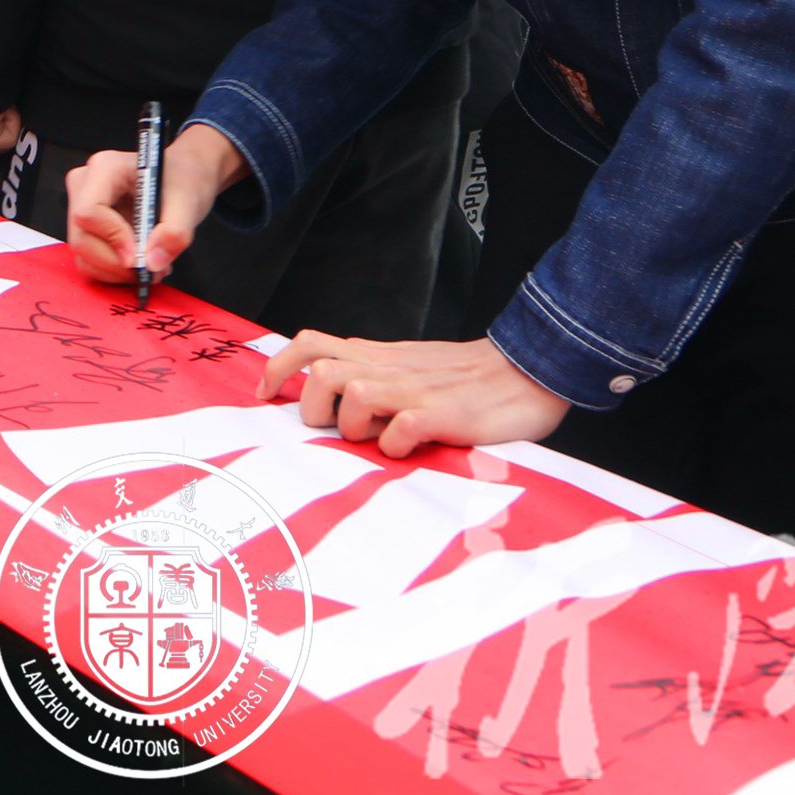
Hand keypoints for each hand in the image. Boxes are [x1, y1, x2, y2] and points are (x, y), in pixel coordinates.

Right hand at [63, 122, 245, 288]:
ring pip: (83, 255)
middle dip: (116, 264)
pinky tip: (141, 263)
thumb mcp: (188, 201)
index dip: (112, 238)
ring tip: (152, 267)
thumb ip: (175, 231)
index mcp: (105, 168)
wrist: (182, 179)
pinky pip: (89, 260)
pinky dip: (114, 271)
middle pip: (82, 239)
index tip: (140, 257)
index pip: (89, 212)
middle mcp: (85, 186)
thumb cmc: (182, 179)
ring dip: (116, 272)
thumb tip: (153, 262)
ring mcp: (81, 207)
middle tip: (152, 270)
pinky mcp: (87, 228)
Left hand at [261, 333, 568, 457]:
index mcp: (378, 357)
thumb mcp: (411, 365)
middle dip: (311, 409)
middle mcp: (389, 370)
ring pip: (351, 394)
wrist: (529, 372)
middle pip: (318, 371)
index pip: (310, 345)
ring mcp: (415, 392)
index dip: (277, 368)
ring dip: (353, 426)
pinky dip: (395, 446)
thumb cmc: (468, 378)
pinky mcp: (444, 417)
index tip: (266, 396)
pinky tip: (409, 450)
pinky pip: (400, 430)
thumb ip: (373, 371)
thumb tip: (330, 391)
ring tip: (375, 440)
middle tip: (334, 431)